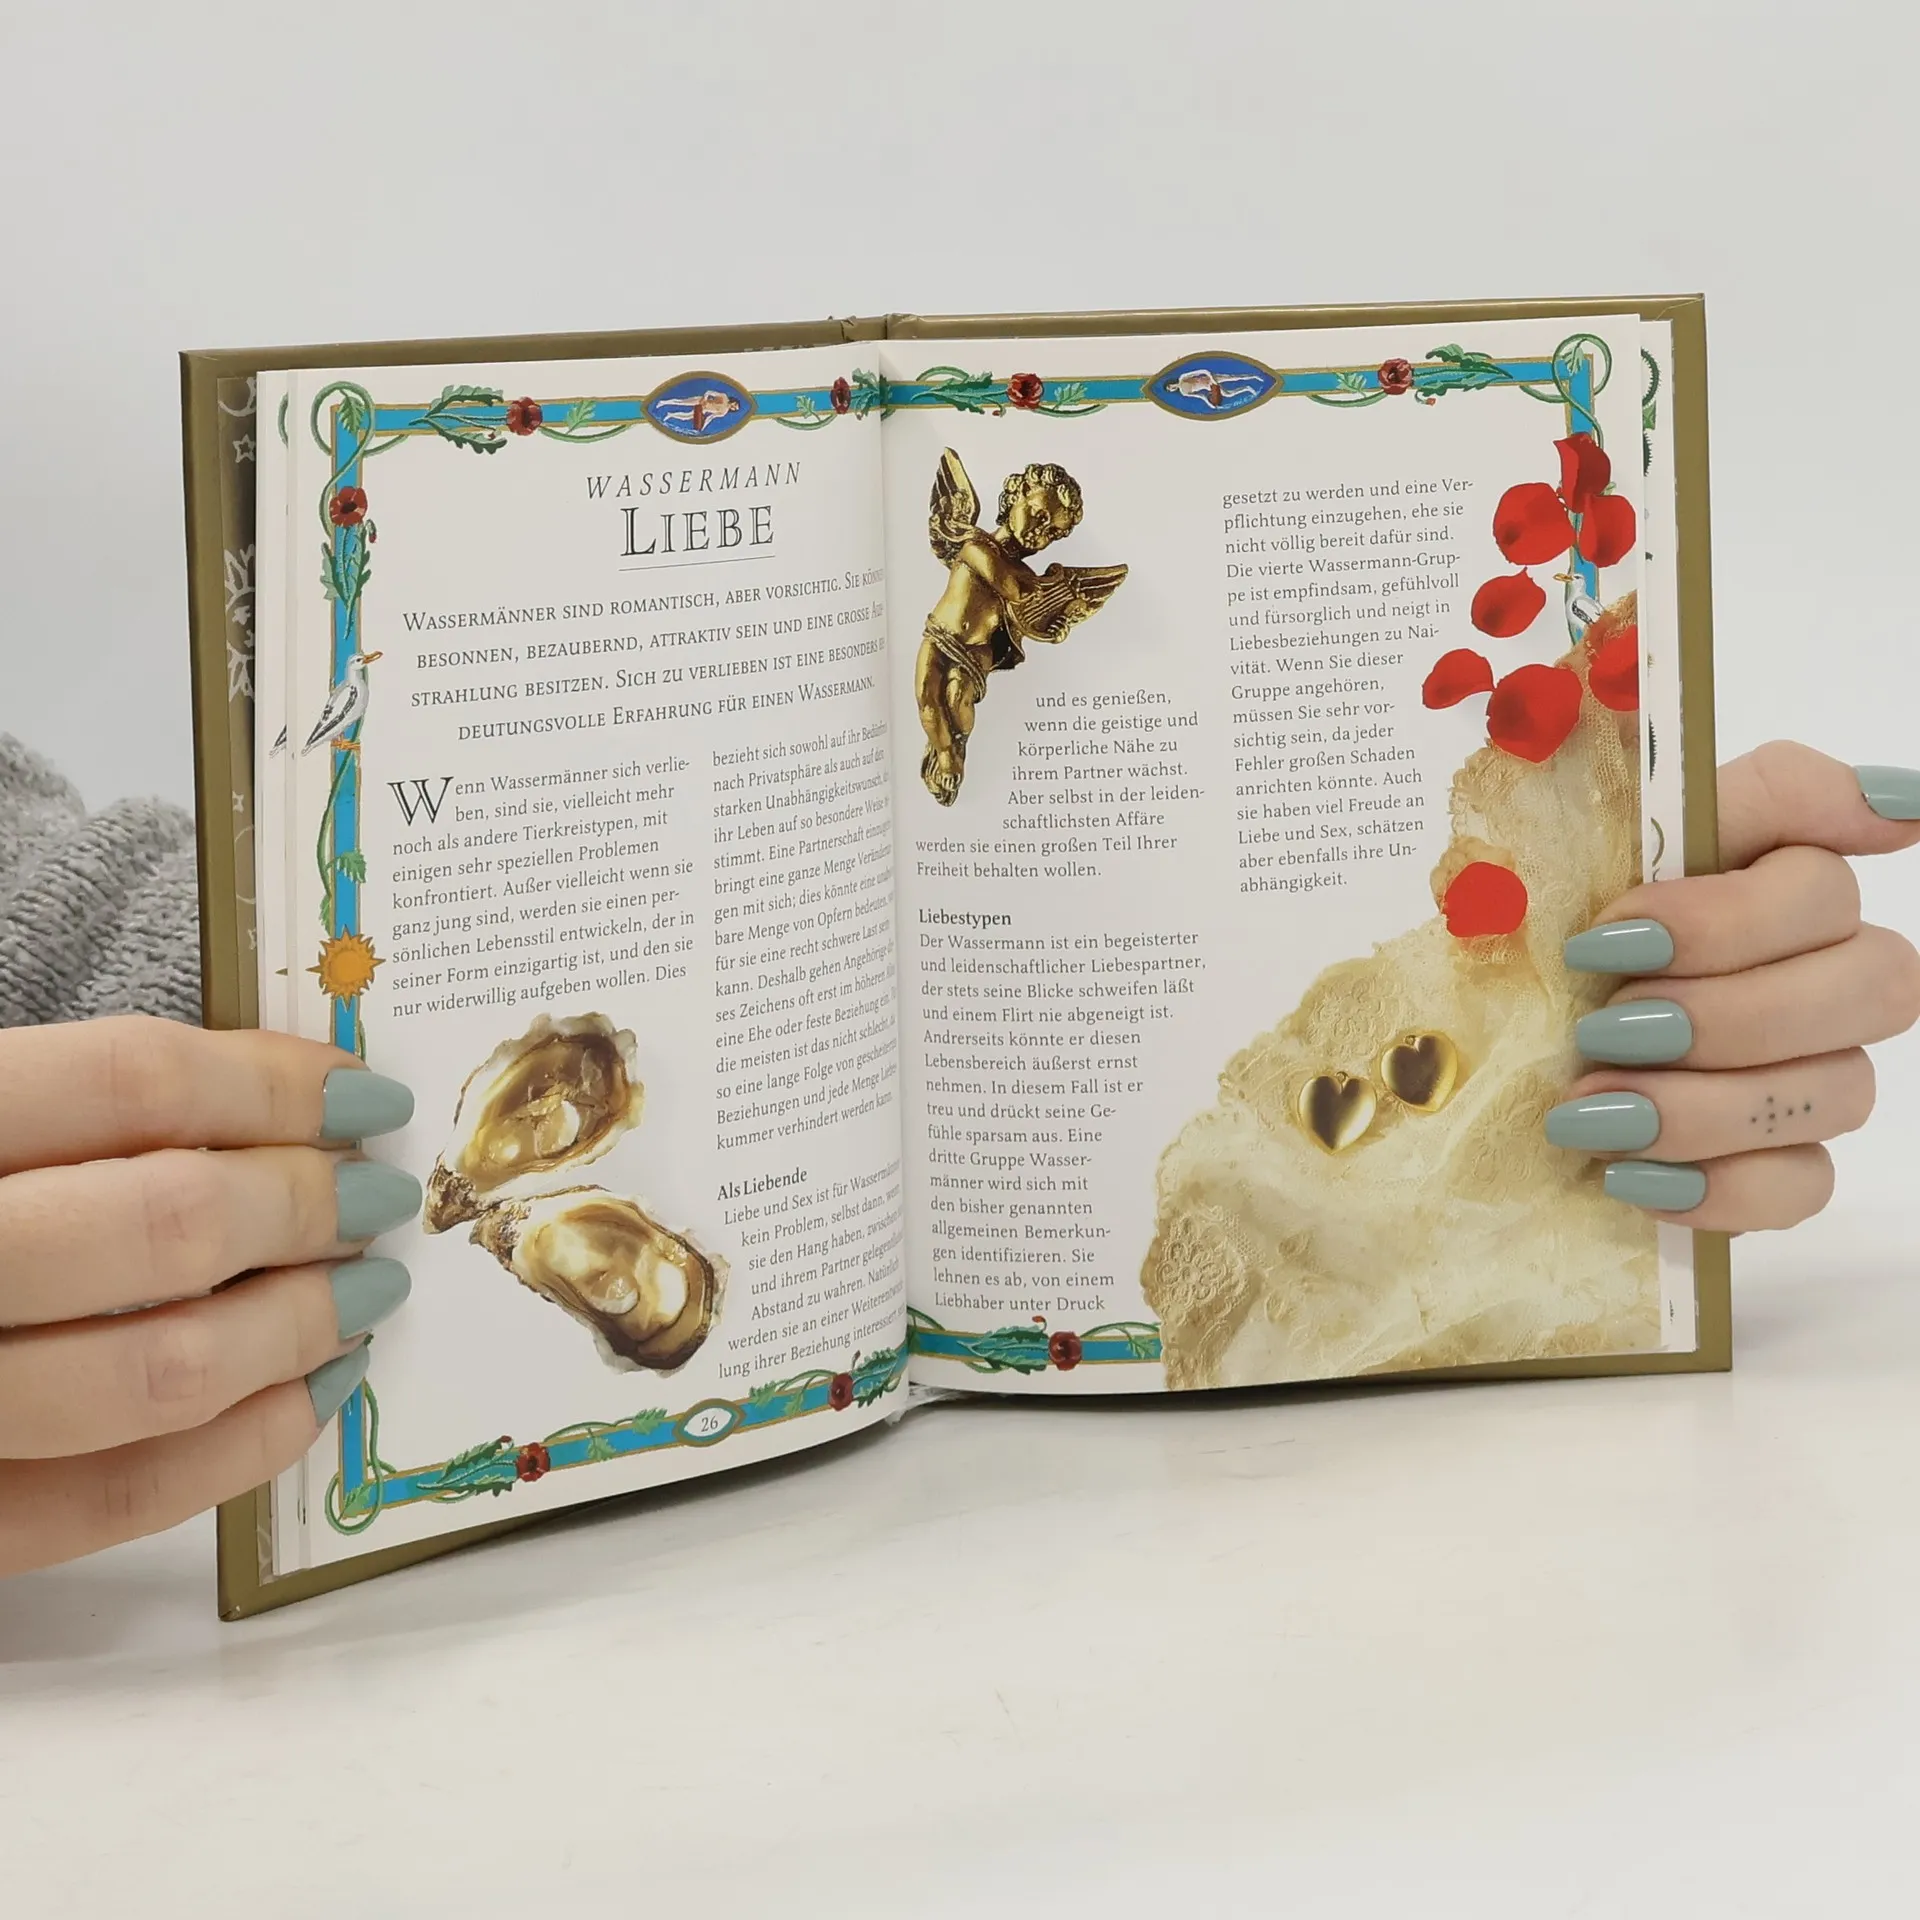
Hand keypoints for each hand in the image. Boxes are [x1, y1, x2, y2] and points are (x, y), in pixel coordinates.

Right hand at [0, 1019, 417, 1576]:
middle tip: (375, 1197)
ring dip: (299, 1325)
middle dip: (304, 1205)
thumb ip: (68, 1106)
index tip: (361, 1094)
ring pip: (159, 1370)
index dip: (271, 1082)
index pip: (127, 1081)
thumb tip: (284, 1096)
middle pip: (162, 1223)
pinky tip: (309, 1397)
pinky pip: (114, 1500)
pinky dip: (241, 1448)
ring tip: (363, 1291)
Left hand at [1550, 742, 1919, 1228]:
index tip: (1613, 927)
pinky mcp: (1784, 1158)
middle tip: (1602, 1027)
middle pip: (1877, 976)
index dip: (1734, 884)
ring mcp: (1814, 1062)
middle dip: (1727, 1010)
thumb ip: (1636, 787)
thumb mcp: (1533, 855)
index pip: (1814, 812)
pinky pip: (1806, 1182)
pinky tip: (1627, 1175)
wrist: (1462, 1070)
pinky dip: (1718, 1184)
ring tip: (1587, 1110)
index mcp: (1749, 852)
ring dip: (1704, 1102)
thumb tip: (1849, 784)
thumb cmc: (1510, 946)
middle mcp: (1815, 953)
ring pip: (1844, 1086)